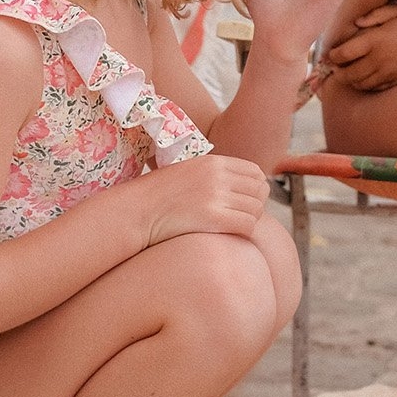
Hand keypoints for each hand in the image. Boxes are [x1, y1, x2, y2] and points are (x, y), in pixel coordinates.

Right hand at [139, 153, 268, 244]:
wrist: (136, 210)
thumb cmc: (159, 196)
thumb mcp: (188, 172)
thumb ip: (213, 175)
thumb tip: (240, 186)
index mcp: (213, 162)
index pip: (256, 173)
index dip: (255, 189)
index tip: (244, 201)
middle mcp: (218, 176)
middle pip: (260, 191)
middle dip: (255, 205)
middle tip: (240, 216)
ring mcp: (216, 196)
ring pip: (256, 209)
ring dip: (248, 220)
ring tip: (231, 226)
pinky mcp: (213, 218)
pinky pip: (247, 225)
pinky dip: (243, 232)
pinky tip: (228, 234)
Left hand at [324, 3, 396, 91]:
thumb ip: (375, 15)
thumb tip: (357, 23)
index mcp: (374, 40)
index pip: (343, 53)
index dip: (332, 56)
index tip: (330, 55)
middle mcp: (378, 60)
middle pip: (348, 74)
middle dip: (338, 73)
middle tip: (335, 68)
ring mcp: (388, 73)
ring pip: (360, 84)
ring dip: (351, 81)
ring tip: (348, 74)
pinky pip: (376, 89)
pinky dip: (367, 86)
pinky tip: (366, 79)